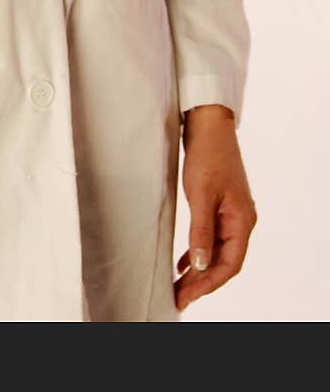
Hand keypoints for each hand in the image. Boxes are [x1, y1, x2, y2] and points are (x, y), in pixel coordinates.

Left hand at [175, 105, 257, 312]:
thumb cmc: (208, 155)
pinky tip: (185, 262)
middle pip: (223, 261)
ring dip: (199, 269)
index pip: (229, 264)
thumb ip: (201, 231)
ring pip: (216, 251)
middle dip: (202, 282)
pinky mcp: (219, 205)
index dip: (209, 284)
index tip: (187, 296)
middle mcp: (241, 221)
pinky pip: (211, 237)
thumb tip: (201, 266)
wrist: (209, 124)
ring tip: (180, 285)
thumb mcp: (201, 194)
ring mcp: (231, 213)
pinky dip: (199, 251)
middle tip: (179, 297)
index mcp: (242, 221)